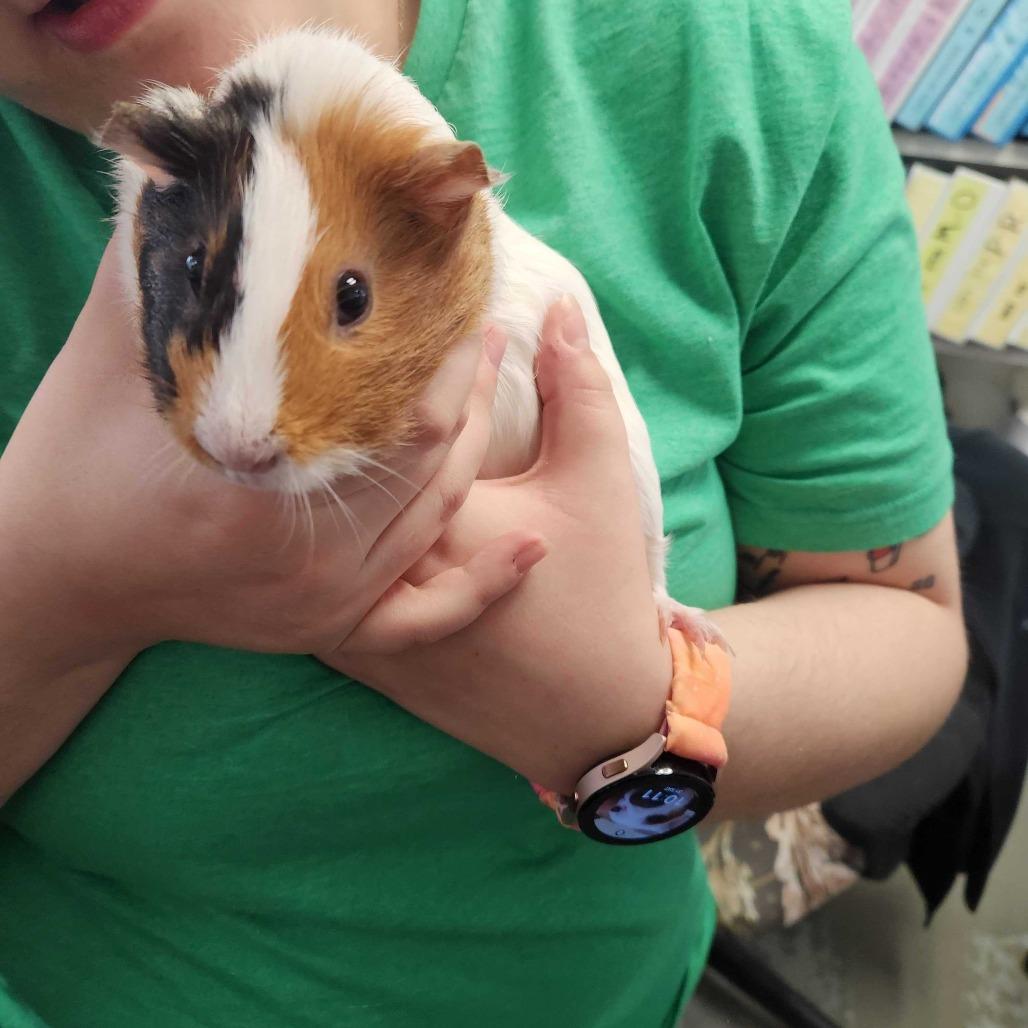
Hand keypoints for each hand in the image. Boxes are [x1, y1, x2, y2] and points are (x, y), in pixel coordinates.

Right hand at [0, 237, 543, 670]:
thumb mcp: (109, 361)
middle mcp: (307, 560)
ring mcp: (324, 603)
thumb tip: (187, 174)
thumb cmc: (75, 468)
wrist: (63, 577)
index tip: (463, 293)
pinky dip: (483, 581)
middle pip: (431, 460)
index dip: (444, 353)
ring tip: (488, 378)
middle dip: (466, 384)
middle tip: (486, 322)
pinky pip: (428, 612)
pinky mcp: (330, 627)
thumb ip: (154, 273)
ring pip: (437, 518)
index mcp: (259, 494)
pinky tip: (530, 547)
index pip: (398, 414)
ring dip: (473, 446)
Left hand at [326, 297, 673, 792]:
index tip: (444, 324)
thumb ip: (581, 391)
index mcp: (436, 514)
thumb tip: (560, 314)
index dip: (429, 363)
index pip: (410, 416)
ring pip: (311, 515)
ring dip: (317, 457)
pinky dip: (303, 533)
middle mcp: (378, 561)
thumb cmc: (602, 595)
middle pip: (347, 460)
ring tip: (331, 402)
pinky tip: (298, 488)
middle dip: (361, 399)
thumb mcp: (596, 480)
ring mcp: (355, 609)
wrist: (591, 710)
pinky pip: (304, 572)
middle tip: (374, 345)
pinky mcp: (353, 644)